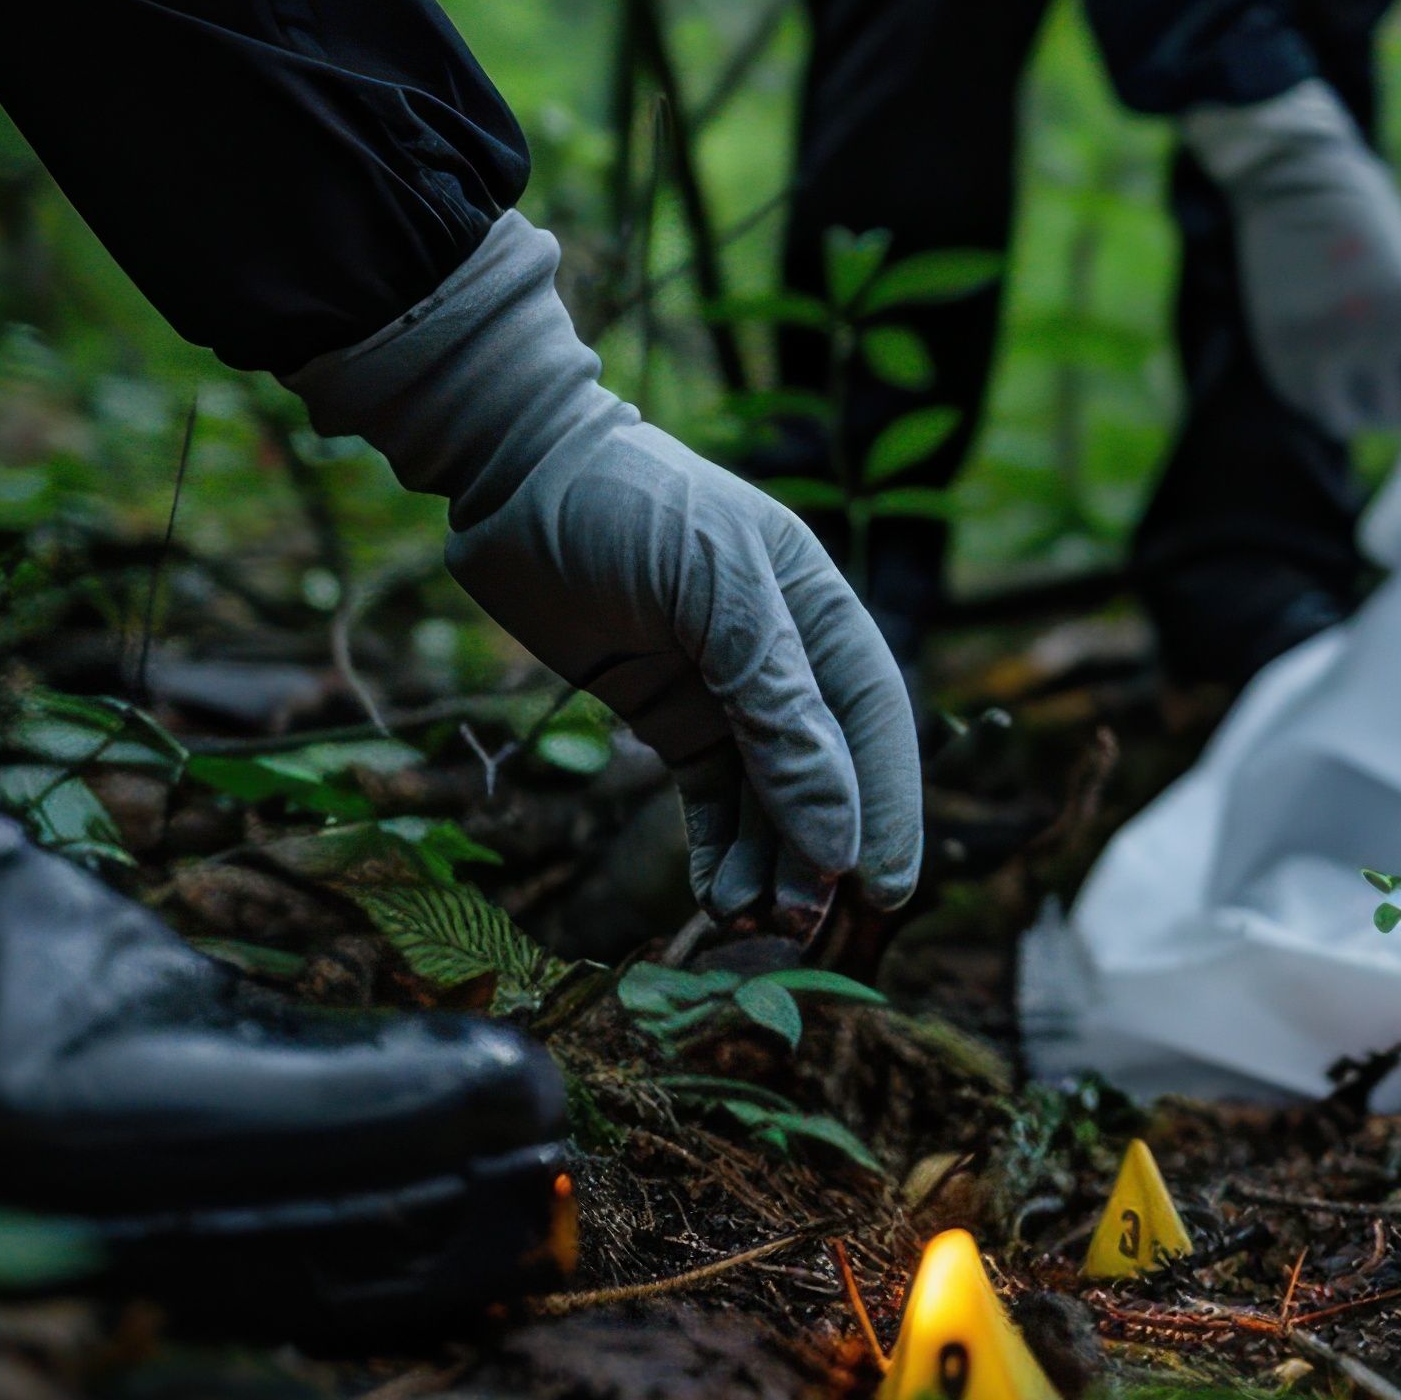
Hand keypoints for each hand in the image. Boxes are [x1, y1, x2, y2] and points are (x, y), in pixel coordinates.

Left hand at [291, 219, 923, 919]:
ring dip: (766, 861)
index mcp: (824, 610)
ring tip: (742, 919)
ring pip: (769, 798)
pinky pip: (709, 798)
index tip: (880, 889)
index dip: (886, 808)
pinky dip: (716, 848)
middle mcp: (788, 657)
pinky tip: (713, 893)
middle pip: (827, 772)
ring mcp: (727, 690)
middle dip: (819, 850)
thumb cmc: (628, 508)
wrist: (514, 477)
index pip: (875, 722)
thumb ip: (779, 709)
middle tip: (798, 923)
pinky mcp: (670, 715)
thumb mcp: (716, 592)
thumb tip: (836, 831)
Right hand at [1177, 78, 1400, 435]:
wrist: (1296, 181)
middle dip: (1392, 412)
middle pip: (1393, 417)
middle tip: (1384, 397)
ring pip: (1345, 419)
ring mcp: (1321, 345)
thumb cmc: (1365, 221)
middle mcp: (1372, 336)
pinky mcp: (1278, 346)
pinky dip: (1314, 395)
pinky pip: (1303, 400)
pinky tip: (1319, 369)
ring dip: (1351, 410)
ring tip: (1351, 389)